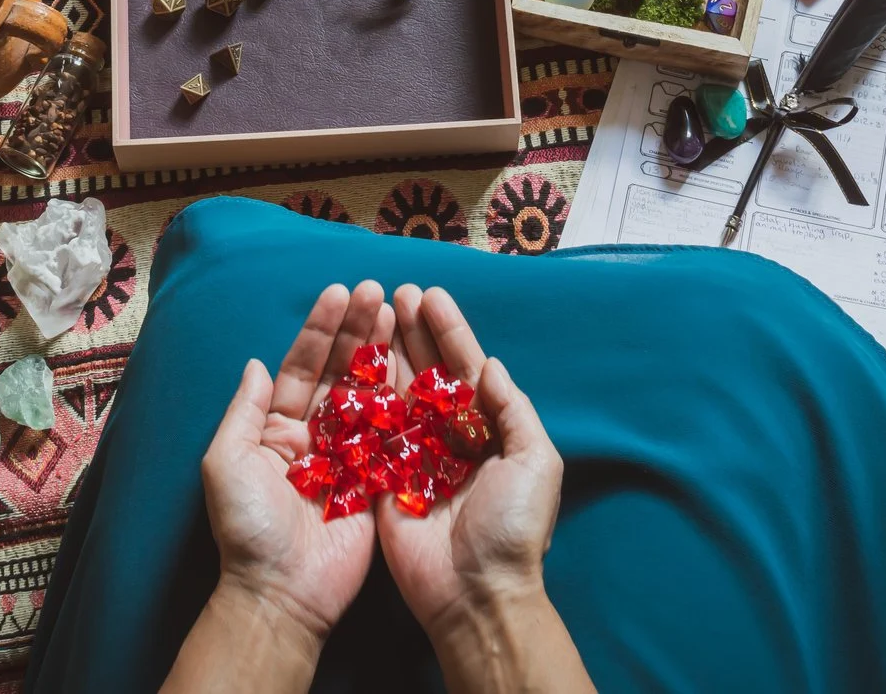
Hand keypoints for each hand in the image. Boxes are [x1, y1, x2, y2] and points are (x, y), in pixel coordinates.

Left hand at [198, 280, 392, 645]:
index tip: (339, 292)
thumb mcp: (228, 462)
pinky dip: (404, 399)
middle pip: (340, 372)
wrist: (282, 593)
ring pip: (369, 393)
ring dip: (381, 352)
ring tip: (398, 312)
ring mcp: (350, 457)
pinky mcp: (378, 481)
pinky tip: (417, 363)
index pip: (302, 366)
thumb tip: (256, 363)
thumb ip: (244, 410)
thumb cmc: (248, 529)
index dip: (320, 329)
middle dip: (357, 330)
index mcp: (277, 429)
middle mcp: (315, 436)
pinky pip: (393, 433)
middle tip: (377, 291)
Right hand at [377, 285, 564, 639]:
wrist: (474, 593)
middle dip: (413, 331)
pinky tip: (350, 361)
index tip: (431, 295)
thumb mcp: (535, 462)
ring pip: (397, 391)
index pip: (464, 368)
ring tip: (373, 311)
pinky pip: (369, 430)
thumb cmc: (512, 529)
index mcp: (486, 430)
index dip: (449, 331)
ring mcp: (412, 455)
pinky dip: (361, 395)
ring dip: (386, 351)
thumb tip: (489, 364)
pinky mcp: (381, 478)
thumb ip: (513, 410)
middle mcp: (448, 436)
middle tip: (396, 292)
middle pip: (427, 371)